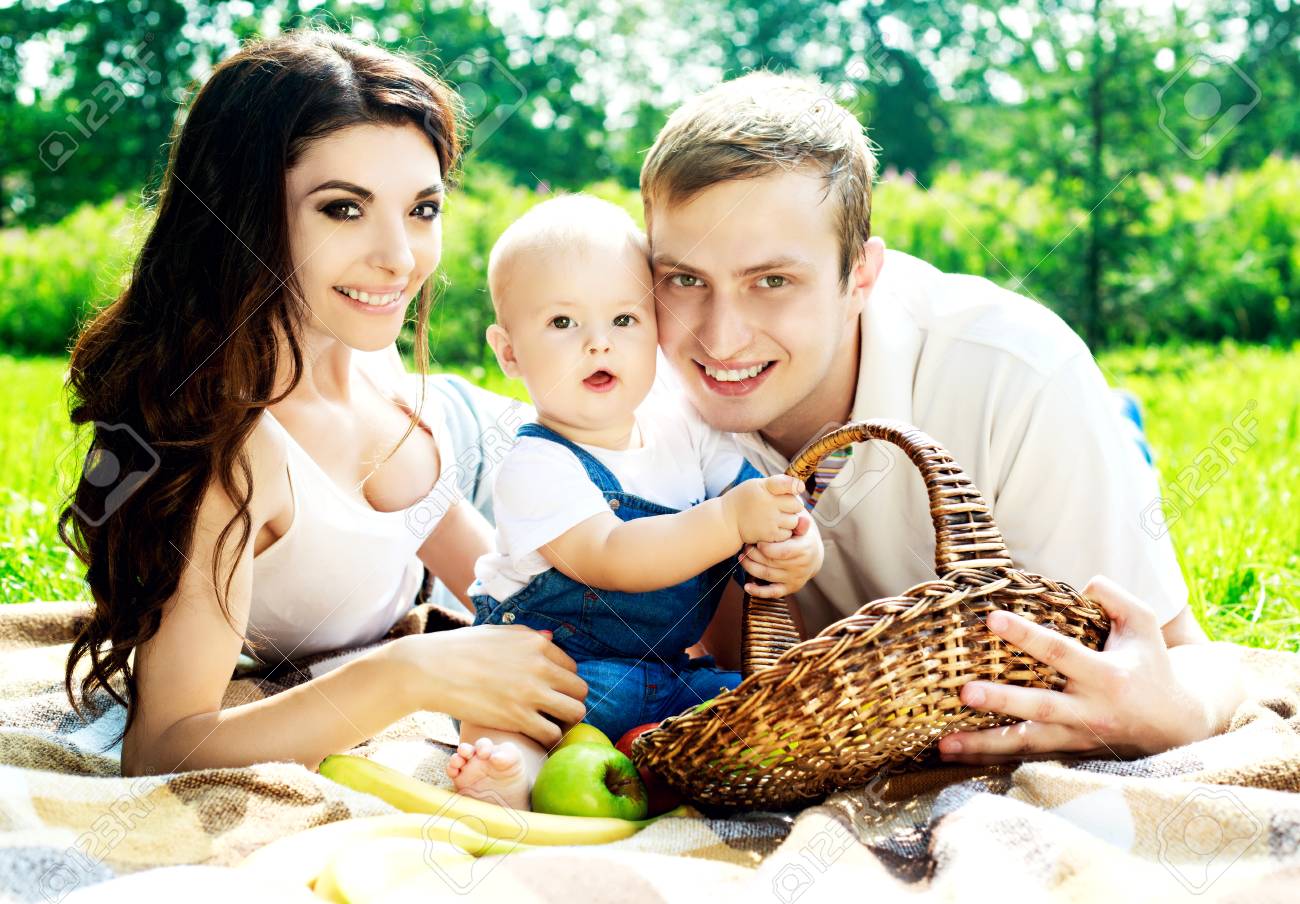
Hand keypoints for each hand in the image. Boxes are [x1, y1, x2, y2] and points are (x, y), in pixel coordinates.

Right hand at [388, 625, 587, 746]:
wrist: (431, 668)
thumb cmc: (460, 649)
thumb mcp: (498, 633)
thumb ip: (529, 637)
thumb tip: (552, 639)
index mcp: (537, 643)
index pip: (572, 667)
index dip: (563, 683)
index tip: (551, 693)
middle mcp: (540, 666)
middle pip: (580, 690)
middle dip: (570, 702)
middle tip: (554, 712)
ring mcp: (531, 693)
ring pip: (575, 713)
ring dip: (565, 722)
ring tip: (549, 726)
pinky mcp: (518, 717)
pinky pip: (552, 734)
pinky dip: (548, 739)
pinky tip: (535, 737)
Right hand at [722, 475, 804, 545]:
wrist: (728, 520)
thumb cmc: (745, 500)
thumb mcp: (757, 484)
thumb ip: (778, 483)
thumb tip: (800, 487)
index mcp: (765, 487)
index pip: (788, 484)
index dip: (795, 486)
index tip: (799, 488)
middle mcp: (768, 503)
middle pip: (797, 505)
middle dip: (793, 505)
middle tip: (783, 506)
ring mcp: (770, 520)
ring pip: (794, 521)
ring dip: (790, 520)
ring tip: (777, 517)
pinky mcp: (769, 535)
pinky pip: (787, 533)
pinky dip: (783, 531)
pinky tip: (774, 527)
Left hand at [739, 509, 823, 598]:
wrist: (813, 554)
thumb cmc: (802, 533)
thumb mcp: (802, 522)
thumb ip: (796, 515)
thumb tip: (796, 504)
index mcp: (804, 550)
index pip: (782, 552)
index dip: (766, 547)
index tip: (757, 540)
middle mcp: (800, 567)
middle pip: (771, 563)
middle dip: (754, 554)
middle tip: (745, 546)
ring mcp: (794, 579)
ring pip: (767, 576)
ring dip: (750, 567)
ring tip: (742, 557)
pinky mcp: (789, 588)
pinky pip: (772, 593)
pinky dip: (758, 592)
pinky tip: (747, 586)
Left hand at [936, 575, 1213, 763]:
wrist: (1175, 724)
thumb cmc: (1151, 664)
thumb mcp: (1143, 623)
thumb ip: (1113, 597)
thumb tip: (1082, 585)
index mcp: (1106, 675)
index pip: (1060, 652)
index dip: (1026, 635)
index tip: (992, 618)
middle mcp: (1089, 710)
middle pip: (1039, 707)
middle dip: (1001, 701)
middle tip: (964, 692)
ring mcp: (1076, 737)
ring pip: (1027, 743)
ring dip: (985, 744)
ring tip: (945, 744)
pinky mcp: (1067, 754)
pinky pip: (1025, 758)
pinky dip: (991, 759)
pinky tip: (956, 755)